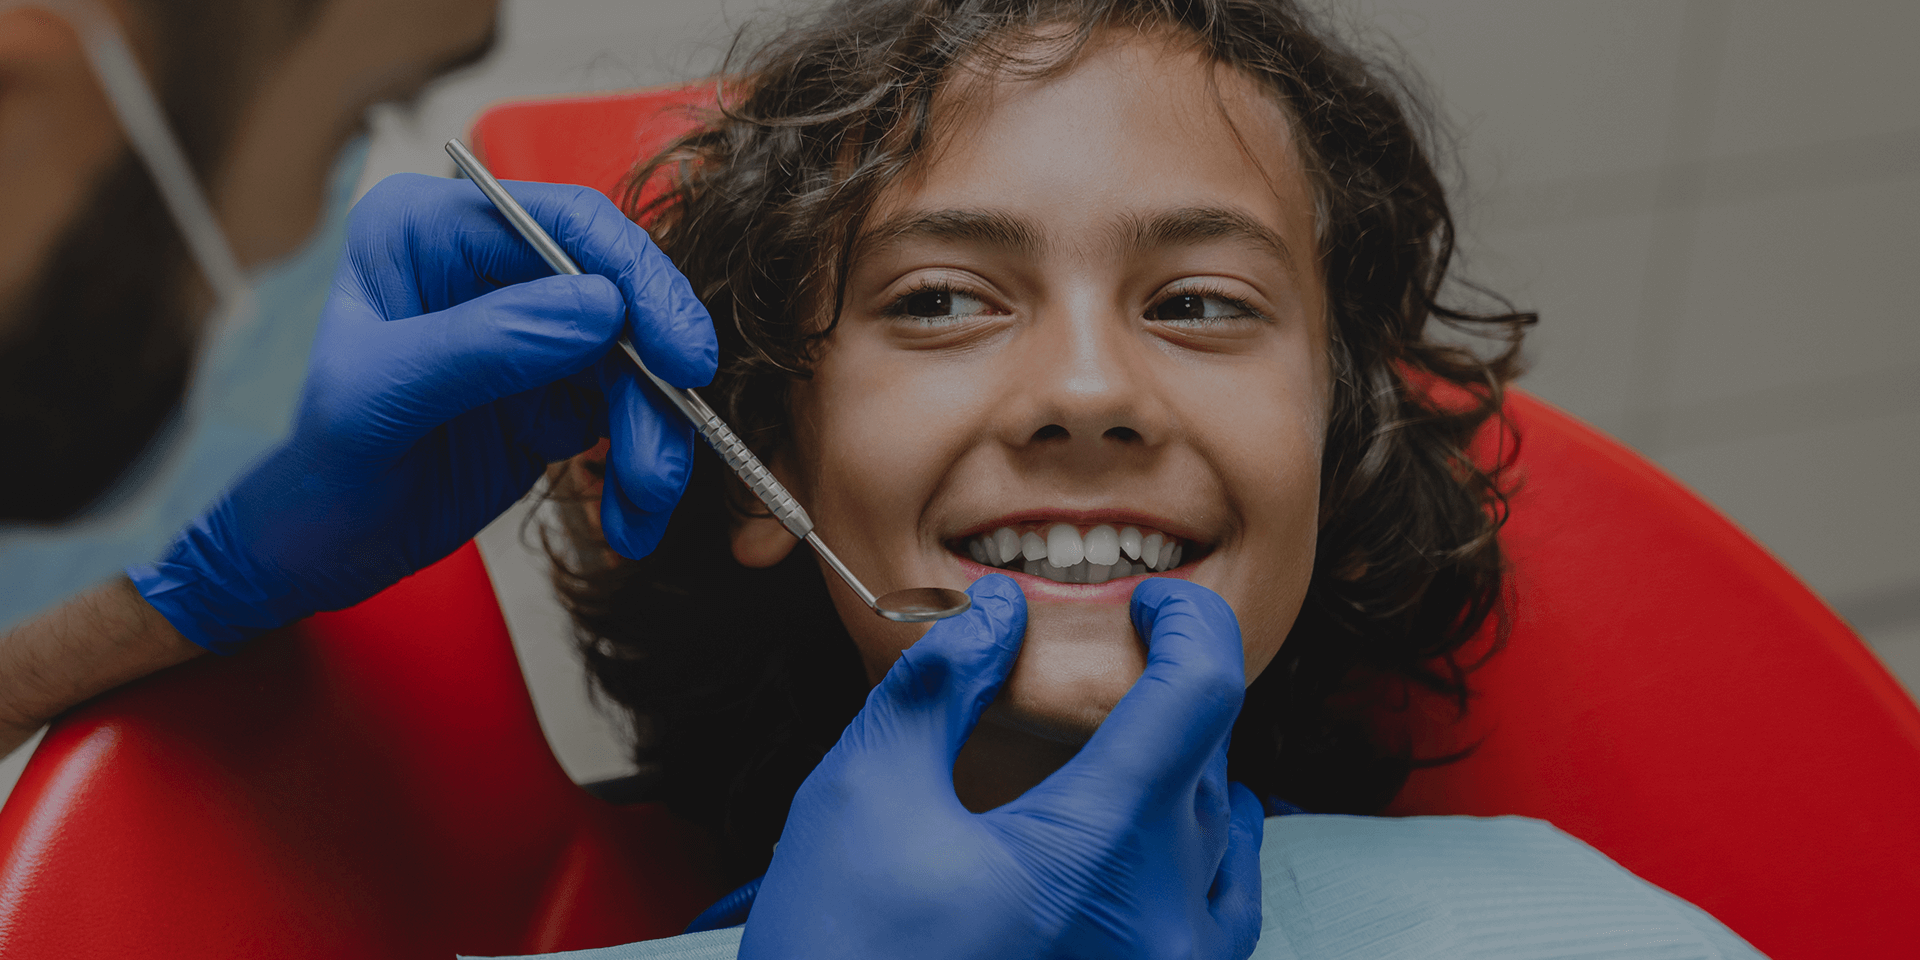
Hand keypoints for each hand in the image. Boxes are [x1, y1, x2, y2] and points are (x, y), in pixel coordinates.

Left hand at [128, 174, 715, 651]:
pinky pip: (629, 417)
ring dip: (654, 439)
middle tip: (665, 459)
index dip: (637, 281)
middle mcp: (490, 267)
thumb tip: (602, 308)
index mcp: (432, 230)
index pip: (564, 224)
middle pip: (620, 298)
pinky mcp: (557, 391)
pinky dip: (641, 470)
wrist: (318, 553)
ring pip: (637, 365)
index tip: (681, 355)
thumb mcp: (381, 400)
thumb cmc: (321, 471)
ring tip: (642, 508)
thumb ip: (485, 344)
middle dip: (653, 385)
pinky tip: (629, 520)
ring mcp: (531, 330)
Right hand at [741, 575, 1263, 959]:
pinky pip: (1226, 915)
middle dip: (1165, 694)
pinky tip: (1173, 837)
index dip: (1186, 622)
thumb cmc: (838, 949)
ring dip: (1188, 772)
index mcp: (1100, 850)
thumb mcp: (866, 790)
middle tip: (1109, 662)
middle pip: (1209, 759)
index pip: (1198, 693)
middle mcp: (1162, 919)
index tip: (1149, 601)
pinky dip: (1211, 855)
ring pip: (1227, 835)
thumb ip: (941, 682)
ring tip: (1129, 743)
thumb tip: (996, 609)